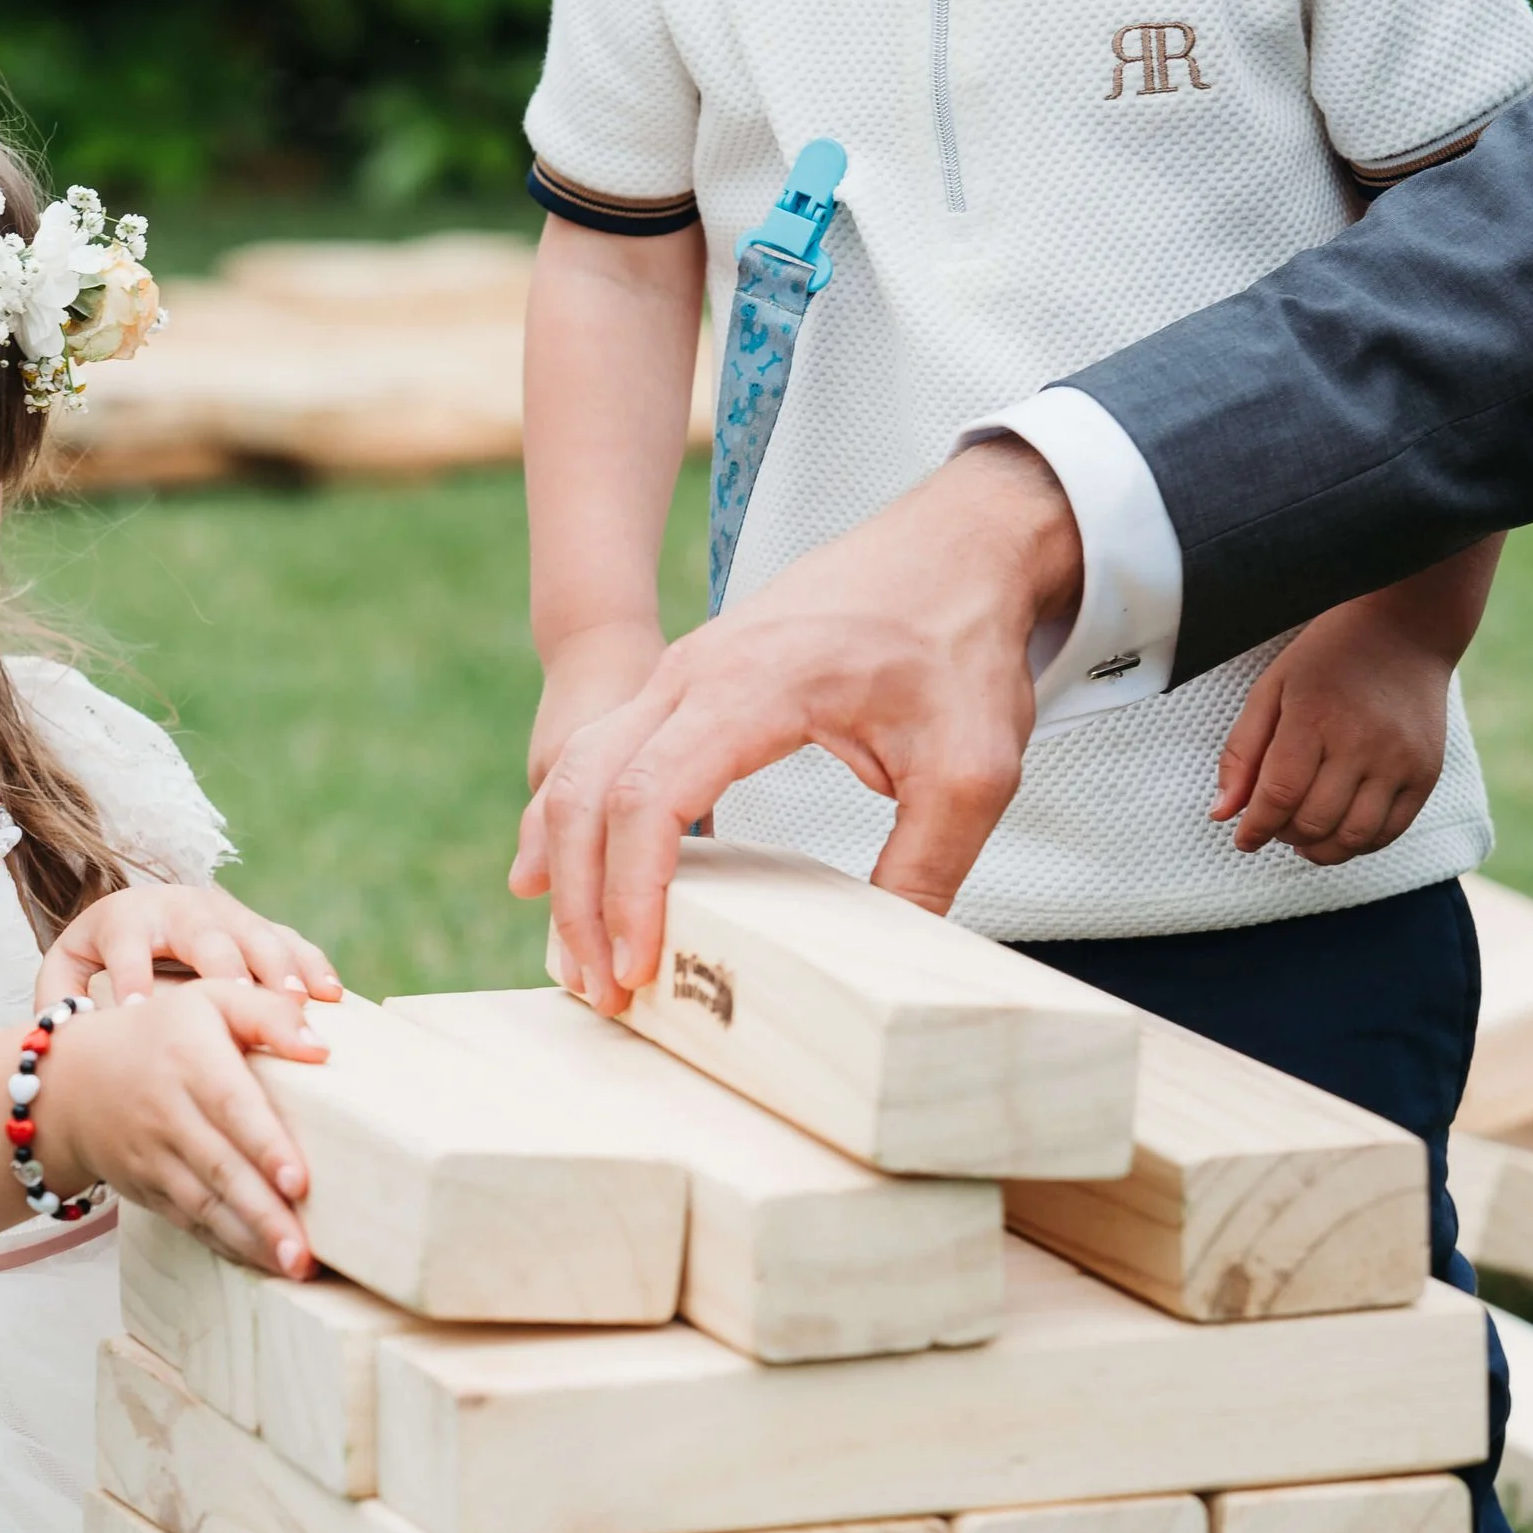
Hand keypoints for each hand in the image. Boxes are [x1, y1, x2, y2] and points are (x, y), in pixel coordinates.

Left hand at [36, 878, 340, 1016]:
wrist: (143, 915)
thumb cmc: (103, 955)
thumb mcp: (68, 967)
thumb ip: (57, 995)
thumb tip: (63, 1032)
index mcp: (126, 916)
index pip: (128, 946)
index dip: (132, 978)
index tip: (138, 1013)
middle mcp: (180, 907)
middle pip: (204, 935)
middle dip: (222, 968)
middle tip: (235, 1003)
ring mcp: (227, 914)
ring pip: (257, 934)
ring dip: (278, 969)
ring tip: (293, 1005)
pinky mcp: (260, 926)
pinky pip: (293, 941)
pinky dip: (313, 966)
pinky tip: (332, 996)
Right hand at [36, 978, 327, 1276]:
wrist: (69, 1079)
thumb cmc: (161, 1033)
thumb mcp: (209, 999)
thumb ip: (268, 1013)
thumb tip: (322, 1048)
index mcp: (190, 1058)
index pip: (231, 1105)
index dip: (264, 1145)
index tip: (298, 1182)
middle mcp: (168, 1111)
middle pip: (221, 1167)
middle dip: (264, 1213)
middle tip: (305, 1251)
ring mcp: (154, 1156)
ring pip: (204, 1204)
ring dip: (250, 1239)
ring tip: (295, 1268)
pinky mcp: (147, 1188)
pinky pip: (189, 1220)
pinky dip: (226, 1244)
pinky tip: (263, 1263)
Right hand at [509, 440, 1081, 1009]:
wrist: (957, 544)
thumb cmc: (958, 638)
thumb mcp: (971, 767)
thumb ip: (925, 867)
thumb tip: (883, 961)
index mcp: (753, 686)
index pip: (649, 797)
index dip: (632, 892)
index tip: (642, 966)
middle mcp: (694, 672)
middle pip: (586, 788)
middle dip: (580, 898)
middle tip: (602, 988)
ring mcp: (681, 672)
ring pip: (577, 768)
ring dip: (566, 864)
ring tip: (582, 955)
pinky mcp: (687, 683)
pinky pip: (600, 751)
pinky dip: (572, 820)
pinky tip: (560, 877)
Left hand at [1213, 606, 1451, 862]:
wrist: (1404, 631)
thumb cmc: (1327, 661)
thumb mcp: (1271, 690)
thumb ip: (1241, 753)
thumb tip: (1222, 814)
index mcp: (1314, 717)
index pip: (1280, 795)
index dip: (1256, 828)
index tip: (1243, 839)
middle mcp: (1361, 742)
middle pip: (1313, 822)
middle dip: (1283, 835)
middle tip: (1275, 825)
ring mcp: (1399, 760)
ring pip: (1352, 837)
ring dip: (1319, 850)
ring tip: (1304, 837)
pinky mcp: (1426, 772)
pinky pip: (1389, 831)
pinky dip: (1358, 844)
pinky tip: (1339, 830)